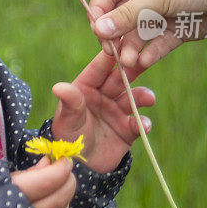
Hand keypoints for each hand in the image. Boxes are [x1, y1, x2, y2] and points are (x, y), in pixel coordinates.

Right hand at [11, 156, 75, 207]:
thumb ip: (25, 173)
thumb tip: (48, 162)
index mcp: (6, 197)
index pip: (45, 182)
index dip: (60, 169)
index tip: (64, 160)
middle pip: (57, 201)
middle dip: (68, 183)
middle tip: (67, 172)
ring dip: (65, 199)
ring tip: (58, 188)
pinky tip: (54, 207)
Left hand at [51, 50, 155, 172]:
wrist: (79, 168)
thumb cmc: (67, 138)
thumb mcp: (67, 119)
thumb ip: (69, 102)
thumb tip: (59, 86)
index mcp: (86, 87)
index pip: (99, 67)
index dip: (110, 54)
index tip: (121, 39)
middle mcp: (104, 95)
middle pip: (121, 77)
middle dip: (133, 68)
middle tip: (145, 58)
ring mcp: (117, 111)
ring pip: (134, 97)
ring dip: (143, 95)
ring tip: (147, 98)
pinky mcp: (128, 128)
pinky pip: (139, 122)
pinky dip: (143, 122)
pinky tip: (142, 125)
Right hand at [89, 0, 206, 68]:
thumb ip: (127, 14)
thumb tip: (98, 29)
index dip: (98, 13)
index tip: (98, 33)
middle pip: (118, 17)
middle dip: (114, 37)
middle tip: (113, 54)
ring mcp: (161, 12)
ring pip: (136, 34)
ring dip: (131, 49)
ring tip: (131, 63)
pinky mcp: (177, 29)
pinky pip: (156, 44)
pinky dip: (149, 54)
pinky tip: (145, 63)